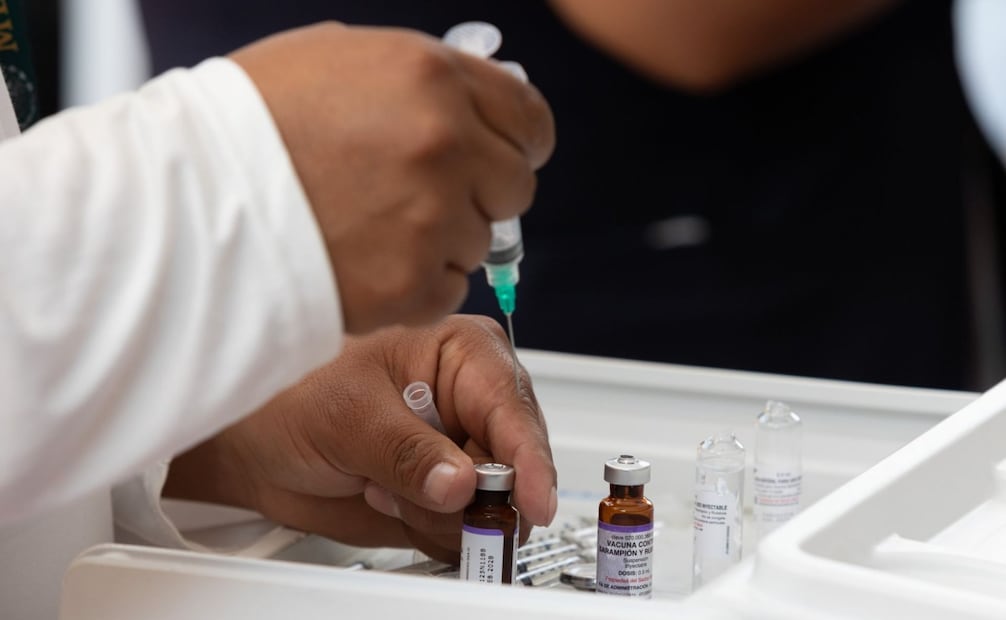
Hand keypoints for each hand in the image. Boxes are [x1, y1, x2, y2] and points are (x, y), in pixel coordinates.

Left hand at [165, 315, 556, 561]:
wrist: (255, 443)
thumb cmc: (293, 396)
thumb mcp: (349, 415)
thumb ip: (408, 451)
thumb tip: (460, 484)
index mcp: (462, 353)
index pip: (513, 406)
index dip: (528, 458)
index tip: (531, 501)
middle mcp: (472, 401)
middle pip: (516, 463)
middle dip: (474, 494)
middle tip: (422, 496)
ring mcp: (462, 451)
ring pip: (494, 506)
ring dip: (438, 513)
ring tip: (382, 483)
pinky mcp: (446, 493)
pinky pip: (464, 531)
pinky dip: (427, 529)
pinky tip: (387, 498)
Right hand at [230, 23, 554, 332]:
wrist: (184, 204)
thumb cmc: (244, 127)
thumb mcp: (339, 60)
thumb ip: (424, 81)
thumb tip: (480, 100)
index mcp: (431, 78)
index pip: (530, 118)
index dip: (519, 141)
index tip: (506, 155)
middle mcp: (444, 146)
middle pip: (515, 186)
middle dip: (480, 192)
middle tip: (424, 197)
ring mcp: (432, 219)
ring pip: (479, 242)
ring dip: (440, 239)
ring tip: (370, 228)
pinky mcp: (412, 285)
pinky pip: (448, 289)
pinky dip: (416, 283)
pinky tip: (363, 262)